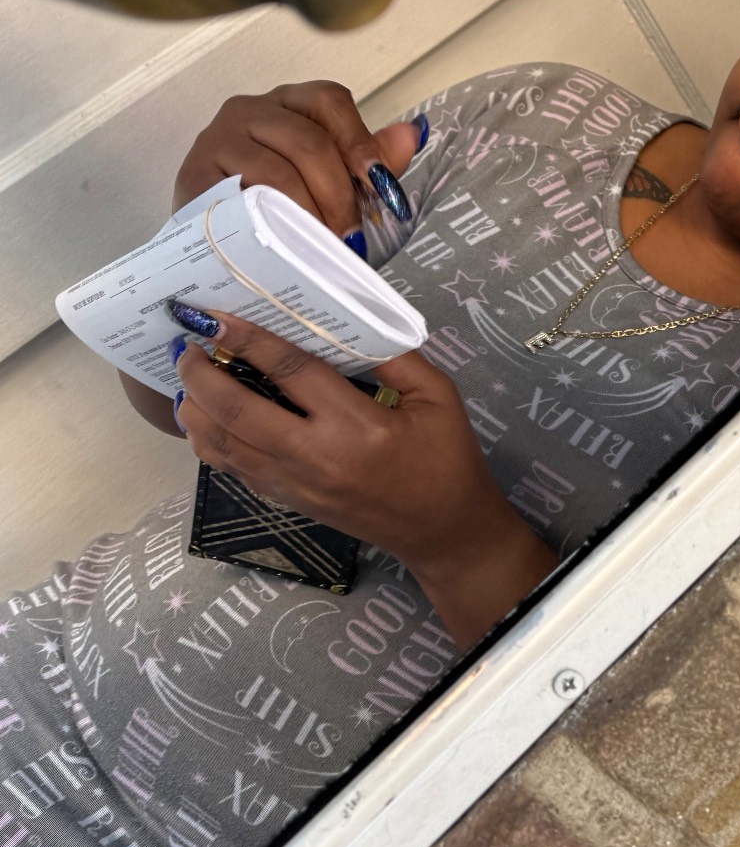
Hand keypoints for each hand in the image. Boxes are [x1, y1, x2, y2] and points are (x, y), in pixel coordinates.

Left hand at [173, 311, 554, 646]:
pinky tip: (204, 416)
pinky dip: (208, 440)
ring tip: (188, 376)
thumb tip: (349, 324)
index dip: (249, 340)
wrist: (442, 530)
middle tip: (186, 343)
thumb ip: (397, 357)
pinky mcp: (287, 500)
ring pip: (222, 444)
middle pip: (236, 410)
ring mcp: (294, 483)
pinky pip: (233, 467)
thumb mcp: (438, 397)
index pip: (290, 372)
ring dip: (194, 407)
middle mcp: (315, 455)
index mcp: (356, 425)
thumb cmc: (446, 459)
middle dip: (201, 373)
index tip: (215, 316)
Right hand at [174, 81, 425, 256]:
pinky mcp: (192, 175)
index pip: (329, 100)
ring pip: (276, 173)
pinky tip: (286, 243)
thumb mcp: (332, 180)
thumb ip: (371, 159)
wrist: (218, 239)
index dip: (359, 141)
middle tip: (353, 236)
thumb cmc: (283, 202)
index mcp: (288, 103)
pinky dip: (270, 223)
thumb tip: (415, 132)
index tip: (379, 185)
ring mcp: (216, 139)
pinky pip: (239, 197)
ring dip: (309, 215)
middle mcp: (249, 110)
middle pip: (308, 141)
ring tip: (325, 246)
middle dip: (339, 194)